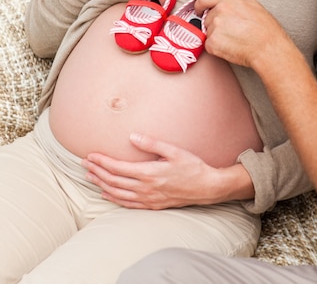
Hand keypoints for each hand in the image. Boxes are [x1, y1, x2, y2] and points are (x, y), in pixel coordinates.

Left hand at [82, 134, 252, 208]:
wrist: (206, 187)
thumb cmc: (192, 166)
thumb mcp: (175, 151)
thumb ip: (152, 143)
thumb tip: (132, 137)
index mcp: (149, 173)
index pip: (118, 167)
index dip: (102, 161)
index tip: (90, 155)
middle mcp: (145, 188)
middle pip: (113, 180)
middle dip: (97, 171)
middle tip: (84, 163)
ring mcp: (147, 199)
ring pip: (117, 193)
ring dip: (101, 184)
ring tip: (89, 176)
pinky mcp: (152, 206)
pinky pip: (127, 203)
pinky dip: (113, 198)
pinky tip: (106, 193)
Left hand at [195, 0, 294, 71]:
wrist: (268, 48)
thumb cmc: (265, 29)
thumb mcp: (252, 5)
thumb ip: (233, 2)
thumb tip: (222, 5)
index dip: (200, 6)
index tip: (199, 10)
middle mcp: (220, 9)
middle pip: (207, 17)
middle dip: (215, 25)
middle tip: (231, 32)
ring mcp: (215, 26)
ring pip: (208, 31)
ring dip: (217, 36)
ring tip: (235, 39)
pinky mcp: (212, 42)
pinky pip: (209, 44)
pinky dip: (217, 48)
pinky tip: (231, 47)